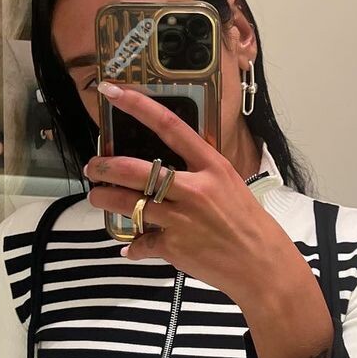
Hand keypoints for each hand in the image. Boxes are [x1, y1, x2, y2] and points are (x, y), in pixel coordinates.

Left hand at [84, 82, 294, 306]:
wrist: (262, 265)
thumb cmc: (250, 224)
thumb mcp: (230, 185)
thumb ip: (201, 172)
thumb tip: (170, 166)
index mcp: (212, 167)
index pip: (170, 127)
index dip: (138, 106)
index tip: (114, 92)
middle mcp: (195, 189)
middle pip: (136, 169)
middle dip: (105, 166)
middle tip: (94, 166)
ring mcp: (182, 219)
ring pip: (129, 204)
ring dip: (105, 200)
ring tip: (98, 198)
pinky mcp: (174, 247)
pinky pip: (142, 243)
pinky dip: (134, 246)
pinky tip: (131, 247)